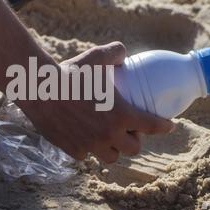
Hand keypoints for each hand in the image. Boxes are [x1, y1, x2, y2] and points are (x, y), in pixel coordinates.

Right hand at [19, 42, 174, 162]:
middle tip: (129, 130)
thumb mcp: (95, 57)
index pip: (151, 126)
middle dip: (134, 141)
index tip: (169, 126)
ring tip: (107, 138)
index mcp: (121, 114)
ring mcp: (90, 145)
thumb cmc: (69, 73)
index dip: (164, 126)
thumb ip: (114, 53)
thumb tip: (122, 52)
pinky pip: (86, 156)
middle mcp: (109, 134)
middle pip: (133, 149)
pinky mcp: (73, 150)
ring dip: (113, 149)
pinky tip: (84, 139)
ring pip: (110, 157)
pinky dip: (88, 149)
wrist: (40, 89)